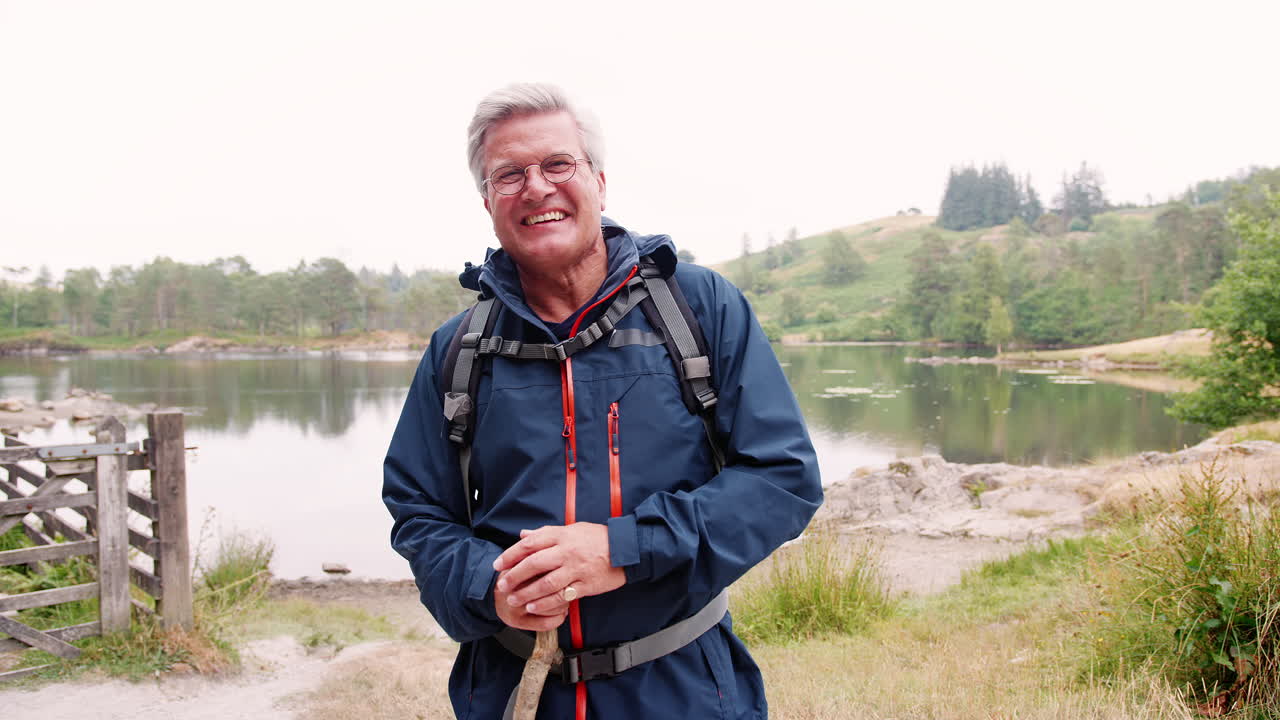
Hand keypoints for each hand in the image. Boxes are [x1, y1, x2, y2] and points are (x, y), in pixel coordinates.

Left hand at [493, 522, 625, 619]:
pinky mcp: (585, 585)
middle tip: (502, 586)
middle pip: (533, 564)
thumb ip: (546, 533)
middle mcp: (567, 551)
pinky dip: (545, 604)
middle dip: (514, 576)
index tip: (498, 565)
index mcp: (562, 535)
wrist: (627, 548)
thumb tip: (523, 535)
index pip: (530, 544)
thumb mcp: (572, 528)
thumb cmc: (598, 537)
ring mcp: (576, 569)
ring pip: (545, 583)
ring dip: (526, 594)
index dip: (511, 555)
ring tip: (514, 601)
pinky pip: (561, 597)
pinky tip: (533, 607)